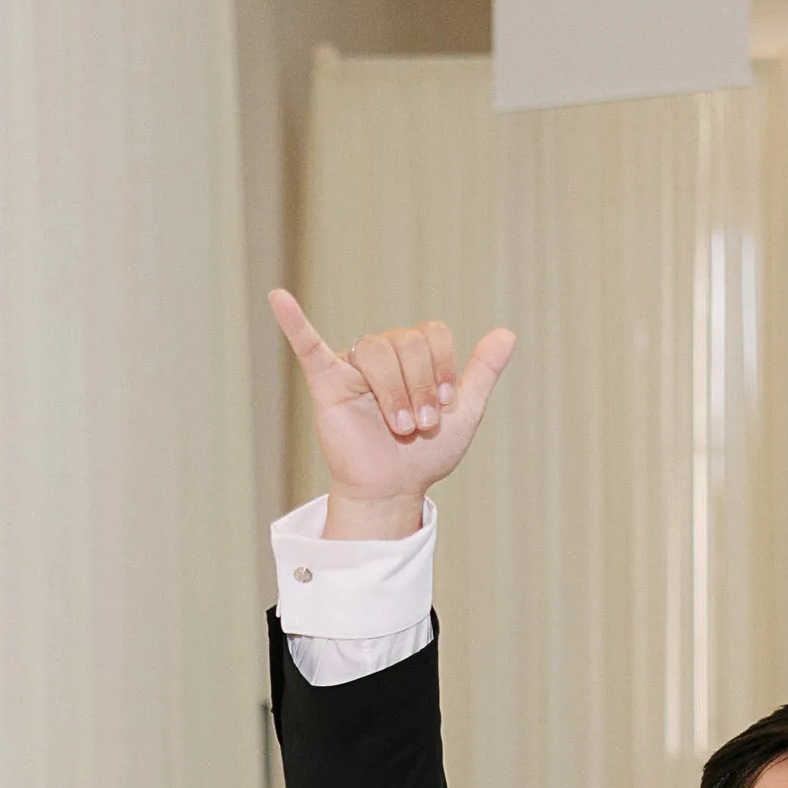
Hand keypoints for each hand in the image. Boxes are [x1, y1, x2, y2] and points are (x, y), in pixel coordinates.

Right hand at [269, 288, 515, 537]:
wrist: (394, 489)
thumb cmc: (425, 454)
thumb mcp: (464, 414)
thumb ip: (482, 372)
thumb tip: (508, 333)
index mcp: (415, 354)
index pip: (431, 334)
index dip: (443, 367)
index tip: (445, 404)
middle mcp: (384, 353)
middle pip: (405, 342)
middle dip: (420, 387)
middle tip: (418, 425)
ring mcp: (354, 365)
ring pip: (376, 352)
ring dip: (394, 393)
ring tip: (398, 427)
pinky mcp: (328, 382)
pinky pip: (308, 345)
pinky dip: (293, 322)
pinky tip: (279, 298)